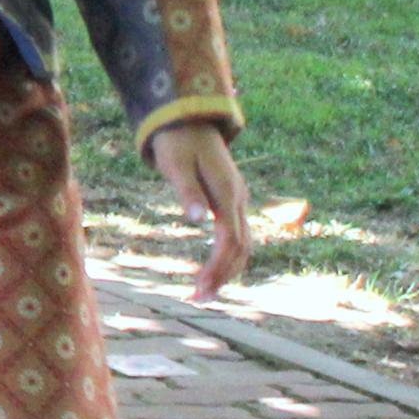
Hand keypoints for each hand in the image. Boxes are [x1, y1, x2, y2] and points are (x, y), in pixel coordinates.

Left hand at [148, 121, 250, 301]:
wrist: (188, 118)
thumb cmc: (177, 141)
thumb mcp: (176, 164)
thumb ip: (187, 191)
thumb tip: (196, 219)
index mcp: (226, 191)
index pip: (230, 239)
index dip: (218, 267)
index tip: (200, 289)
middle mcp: (237, 198)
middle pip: (241, 247)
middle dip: (222, 275)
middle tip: (197, 299)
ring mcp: (236, 199)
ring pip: (242, 243)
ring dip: (227, 269)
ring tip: (202, 292)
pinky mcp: (230, 200)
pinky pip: (235, 235)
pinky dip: (228, 256)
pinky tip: (212, 270)